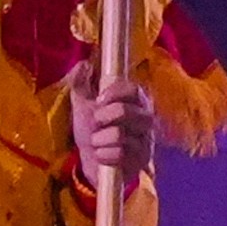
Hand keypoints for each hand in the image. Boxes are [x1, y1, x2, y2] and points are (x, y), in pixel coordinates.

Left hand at [70, 80, 157, 196]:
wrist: (92, 161)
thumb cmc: (91, 129)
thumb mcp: (82, 104)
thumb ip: (81, 82)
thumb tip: (83, 64)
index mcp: (135, 100)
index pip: (133, 89)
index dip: (114, 93)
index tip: (98, 100)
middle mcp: (145, 118)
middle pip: (125, 111)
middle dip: (102, 117)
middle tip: (95, 123)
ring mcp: (145, 140)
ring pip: (119, 134)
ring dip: (99, 140)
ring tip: (97, 142)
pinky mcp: (141, 160)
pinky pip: (120, 154)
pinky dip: (103, 155)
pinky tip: (101, 155)